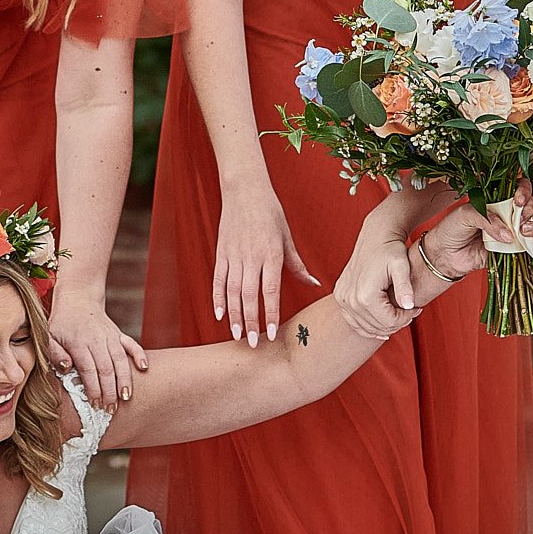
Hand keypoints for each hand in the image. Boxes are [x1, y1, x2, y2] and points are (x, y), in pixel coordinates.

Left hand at [46, 286, 148, 410]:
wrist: (77, 299)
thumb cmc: (61, 324)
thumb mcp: (48, 337)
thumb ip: (54, 354)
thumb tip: (67, 368)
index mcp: (78, 343)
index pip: (88, 370)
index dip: (93, 389)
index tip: (95, 405)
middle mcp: (97, 339)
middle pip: (106, 369)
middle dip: (110, 391)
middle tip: (111, 410)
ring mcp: (110, 336)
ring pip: (121, 360)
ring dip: (125, 380)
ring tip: (126, 398)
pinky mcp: (118, 334)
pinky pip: (132, 345)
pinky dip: (140, 355)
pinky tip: (145, 369)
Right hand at [213, 183, 318, 346]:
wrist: (244, 189)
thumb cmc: (270, 212)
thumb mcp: (287, 236)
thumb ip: (297, 264)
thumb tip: (315, 283)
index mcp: (271, 254)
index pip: (270, 291)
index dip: (270, 314)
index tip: (271, 334)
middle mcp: (251, 256)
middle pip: (249, 296)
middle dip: (252, 322)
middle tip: (254, 344)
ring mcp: (234, 255)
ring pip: (232, 291)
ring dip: (235, 315)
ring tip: (237, 335)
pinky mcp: (221, 252)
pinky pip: (218, 279)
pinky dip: (217, 298)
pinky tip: (220, 315)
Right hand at [336, 212, 418, 341]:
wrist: (375, 236)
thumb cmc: (391, 250)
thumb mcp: (401, 266)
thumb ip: (405, 287)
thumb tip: (409, 306)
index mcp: (365, 294)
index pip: (389, 322)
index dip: (406, 318)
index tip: (416, 308)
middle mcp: (350, 299)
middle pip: (377, 326)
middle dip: (397, 322)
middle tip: (410, 311)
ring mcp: (342, 299)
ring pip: (366, 327)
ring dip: (384, 325)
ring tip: (399, 313)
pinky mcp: (340, 297)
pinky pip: (353, 321)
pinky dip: (368, 326)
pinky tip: (382, 322)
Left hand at [421, 188, 532, 279]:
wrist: (444, 255)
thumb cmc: (451, 229)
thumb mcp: (465, 215)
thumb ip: (487, 219)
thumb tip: (508, 234)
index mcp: (496, 199)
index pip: (518, 188)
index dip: (524, 191)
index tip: (518, 200)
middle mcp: (507, 214)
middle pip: (530, 207)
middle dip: (529, 211)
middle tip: (519, 220)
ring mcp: (511, 232)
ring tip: (525, 233)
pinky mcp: (512, 250)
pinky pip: (531, 249)